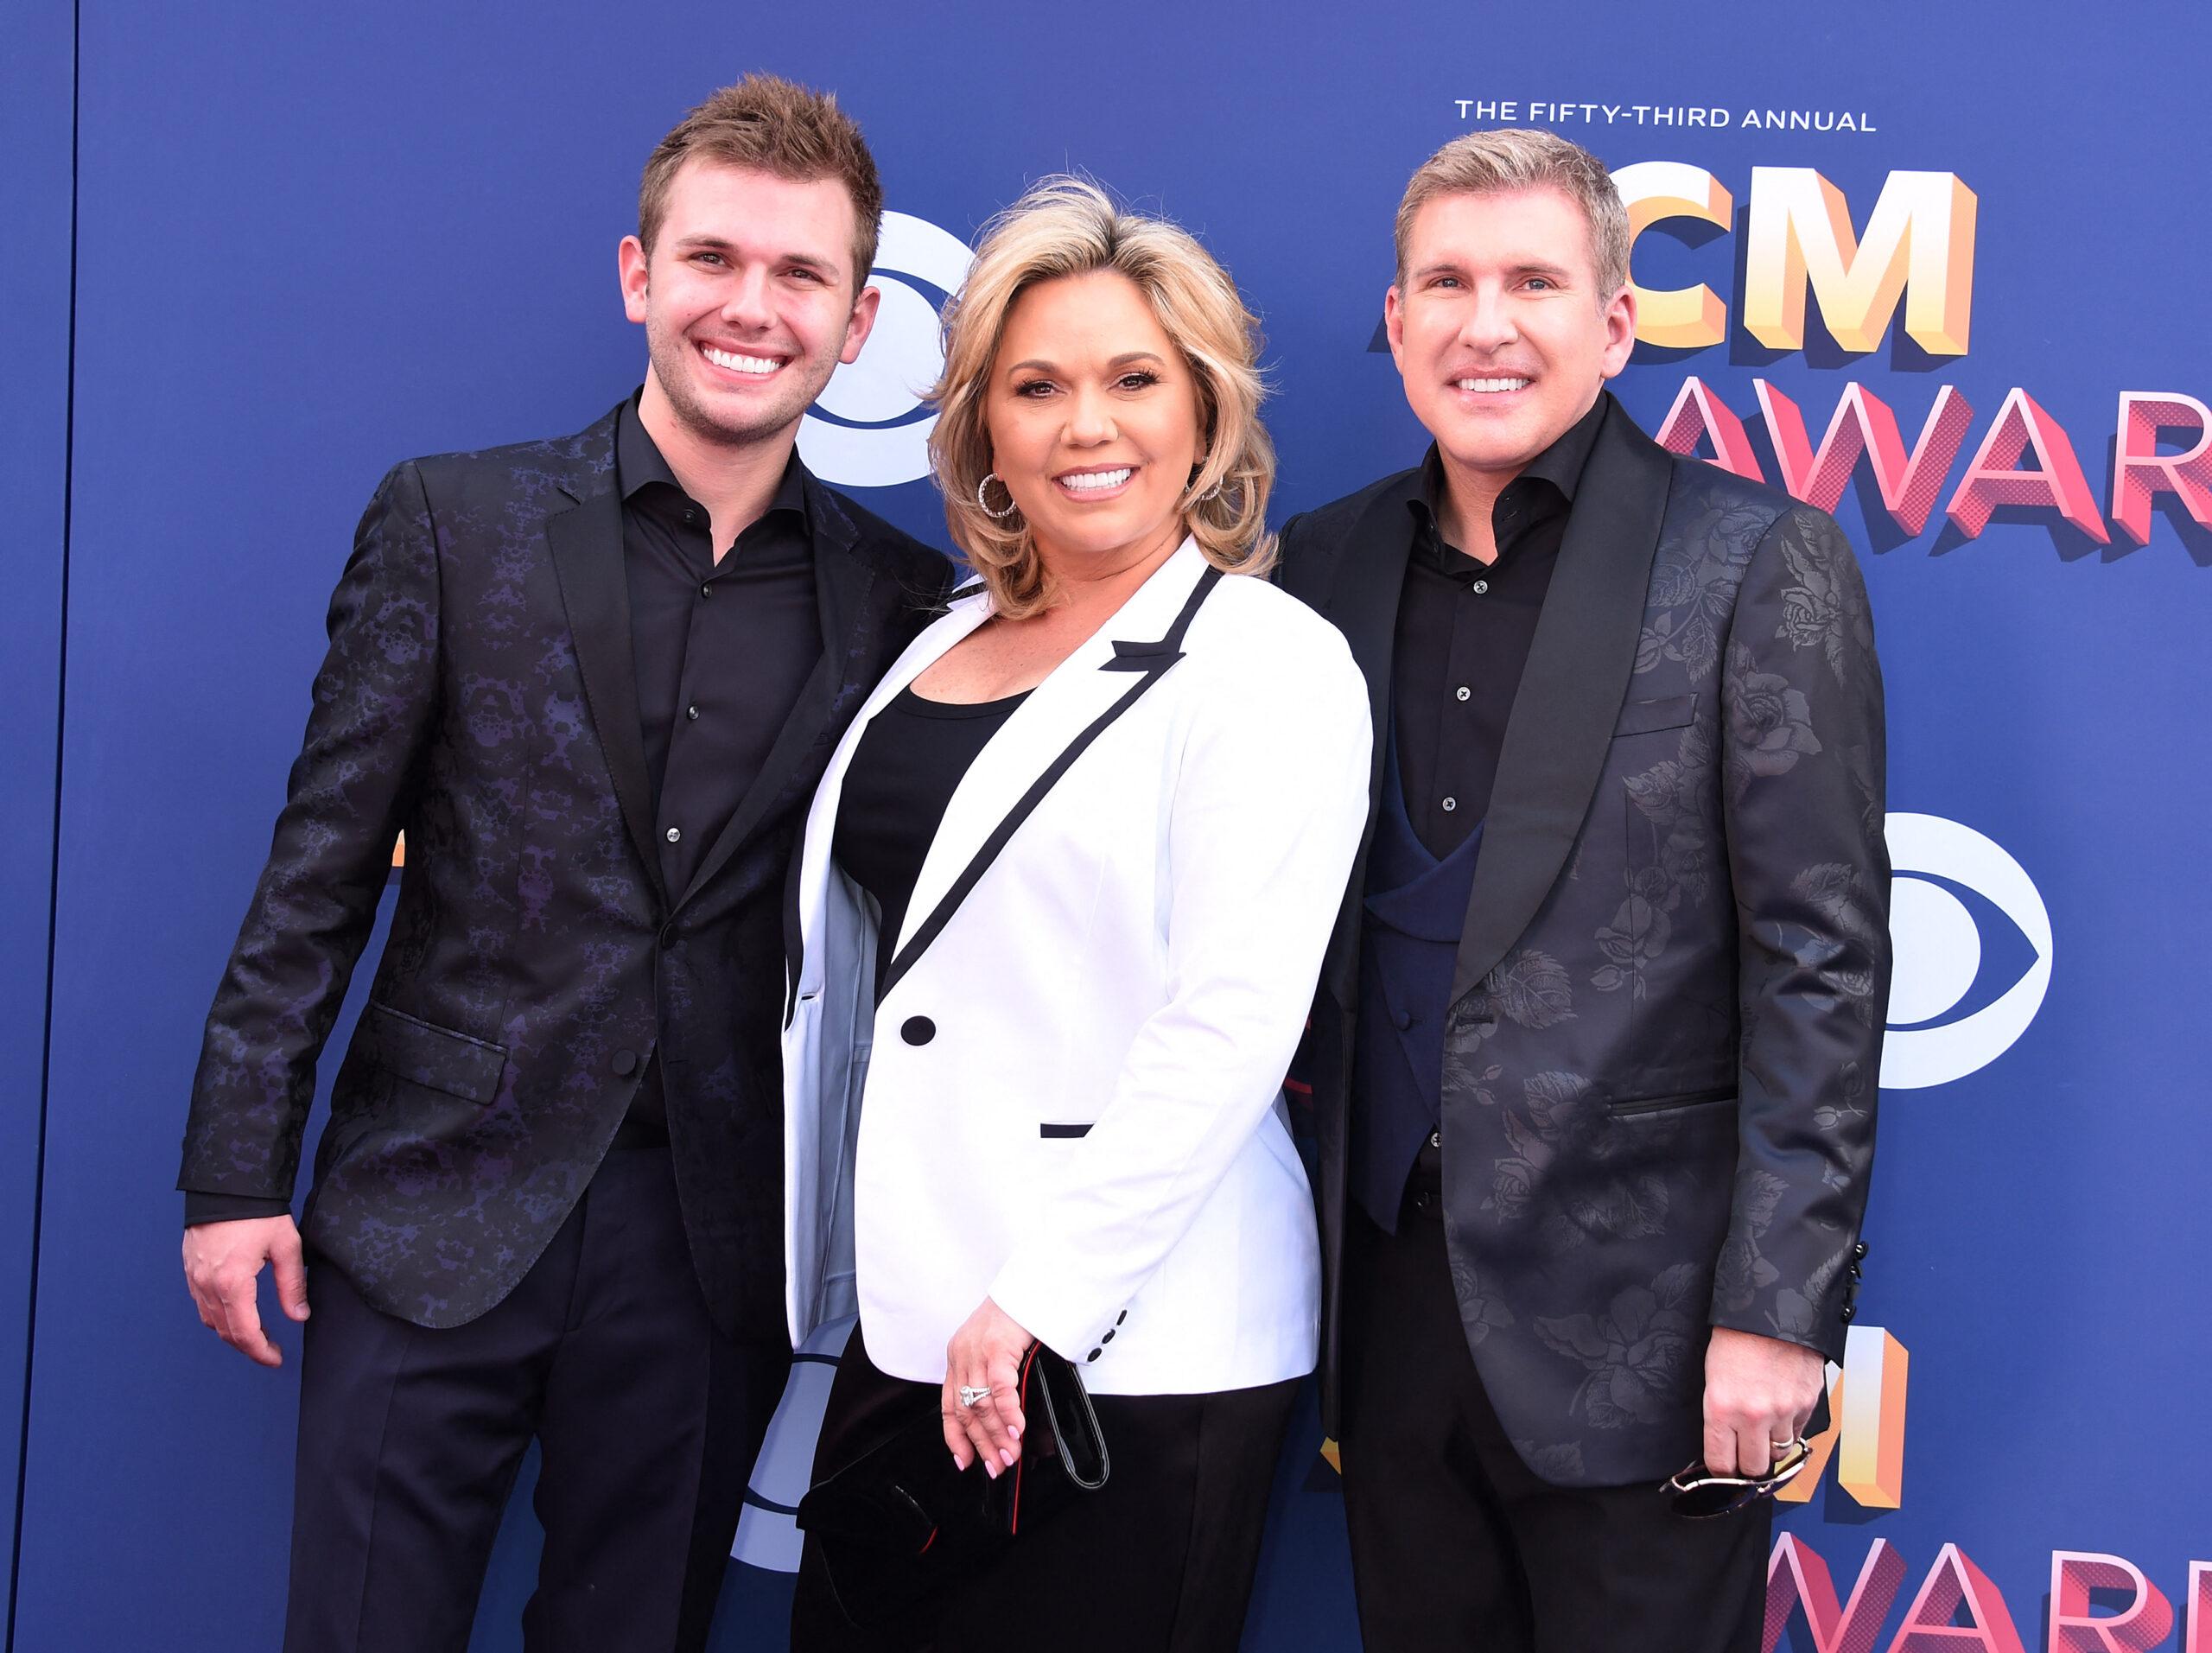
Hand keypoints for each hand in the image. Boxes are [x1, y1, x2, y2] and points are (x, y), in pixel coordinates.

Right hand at [181, 1215, 308, 1367]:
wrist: (226, 1185)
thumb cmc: (258, 1212)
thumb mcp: (286, 1246)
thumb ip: (292, 1285)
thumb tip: (299, 1316)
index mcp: (232, 1283)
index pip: (244, 1332)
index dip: (260, 1351)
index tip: (275, 1359)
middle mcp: (207, 1286)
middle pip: (225, 1331)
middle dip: (249, 1346)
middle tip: (271, 1350)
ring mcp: (194, 1278)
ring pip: (210, 1320)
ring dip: (232, 1333)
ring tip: (257, 1334)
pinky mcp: (190, 1270)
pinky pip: (201, 1304)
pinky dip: (218, 1316)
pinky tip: (236, 1313)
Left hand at [941, 1298, 1029, 1477]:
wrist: (1030, 1282)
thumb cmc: (1017, 1312)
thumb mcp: (995, 1345)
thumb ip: (991, 1374)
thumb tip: (1004, 1413)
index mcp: (958, 1357)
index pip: (950, 1406)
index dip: (956, 1437)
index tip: (964, 1461)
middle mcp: (962, 1356)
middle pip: (966, 1412)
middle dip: (982, 1445)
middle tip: (997, 1466)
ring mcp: (977, 1352)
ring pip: (981, 1406)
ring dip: (998, 1436)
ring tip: (1010, 1456)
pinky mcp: (997, 1348)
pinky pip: (999, 1390)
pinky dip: (1009, 1415)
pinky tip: (1017, 1431)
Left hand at [1702, 1326, 1823, 1477]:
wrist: (1770, 1308)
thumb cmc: (1735, 1338)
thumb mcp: (1713, 1376)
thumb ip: (1721, 1414)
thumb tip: (1725, 1443)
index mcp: (1722, 1408)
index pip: (1720, 1463)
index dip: (1721, 1470)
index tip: (1722, 1467)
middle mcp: (1754, 1416)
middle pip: (1754, 1469)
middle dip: (1748, 1465)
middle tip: (1744, 1454)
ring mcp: (1784, 1412)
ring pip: (1780, 1455)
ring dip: (1771, 1447)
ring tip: (1763, 1430)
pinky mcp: (1807, 1404)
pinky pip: (1799, 1433)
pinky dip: (1790, 1429)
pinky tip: (1781, 1412)